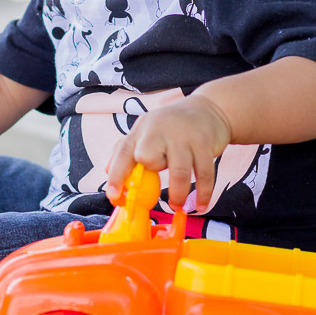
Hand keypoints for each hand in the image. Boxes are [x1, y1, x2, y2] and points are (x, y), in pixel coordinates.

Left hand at [106, 94, 231, 212]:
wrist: (207, 109)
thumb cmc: (171, 126)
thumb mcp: (146, 132)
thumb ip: (126, 150)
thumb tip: (107, 171)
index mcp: (142, 129)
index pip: (123, 152)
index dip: (116, 176)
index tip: (114, 196)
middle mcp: (160, 130)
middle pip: (147, 157)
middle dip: (153, 170)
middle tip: (159, 178)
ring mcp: (184, 136)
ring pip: (178, 172)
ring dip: (178, 195)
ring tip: (177, 205)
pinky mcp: (204, 143)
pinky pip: (204, 175)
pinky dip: (203, 194)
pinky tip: (200, 205)